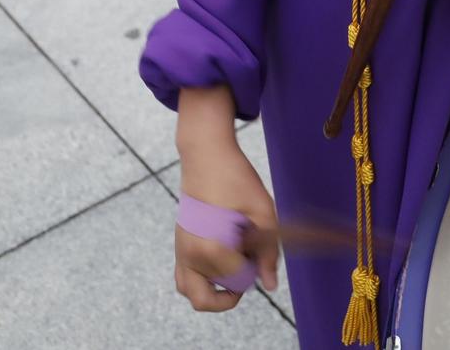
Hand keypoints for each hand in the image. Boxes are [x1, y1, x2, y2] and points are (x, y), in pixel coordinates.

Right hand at [173, 94, 278, 311]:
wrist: (206, 155)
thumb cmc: (237, 179)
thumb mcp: (263, 212)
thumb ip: (268, 253)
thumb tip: (270, 286)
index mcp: (211, 249)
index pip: (239, 281)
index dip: (256, 269)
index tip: (260, 243)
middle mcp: (190, 256)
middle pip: (216, 293)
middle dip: (237, 283)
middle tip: (250, 258)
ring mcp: (181, 252)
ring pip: (194, 294)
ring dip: (215, 292)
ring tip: (234, 268)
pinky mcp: (179, 246)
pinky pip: (184, 280)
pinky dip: (201, 282)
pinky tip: (221, 262)